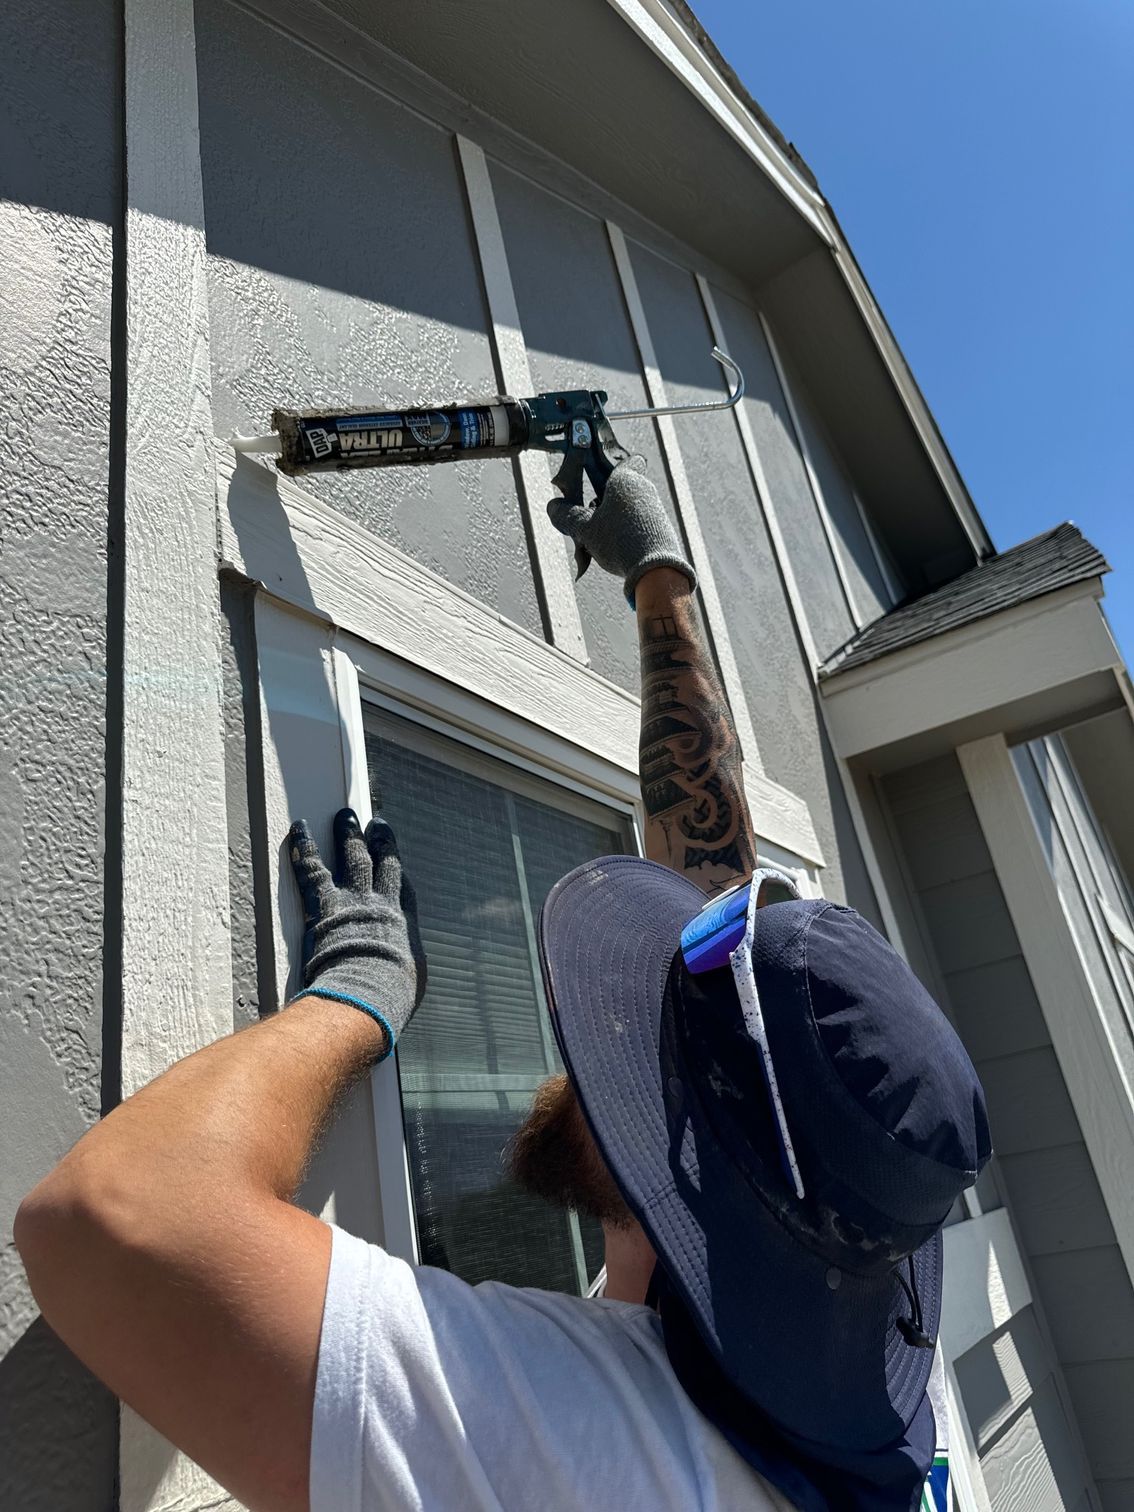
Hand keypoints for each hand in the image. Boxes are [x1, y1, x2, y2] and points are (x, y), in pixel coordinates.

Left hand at [287, 808, 426, 1057]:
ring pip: (352, 857)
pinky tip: (299, 829)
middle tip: (375, 822)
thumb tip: (399, 974)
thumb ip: (402, 967)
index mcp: (402, 921)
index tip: (394, 853)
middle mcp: (380, 904)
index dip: (398, 866)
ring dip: (348, 834)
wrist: (364, 994)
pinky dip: (305, 847)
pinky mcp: (324, 906)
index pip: (402, 884)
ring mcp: (352, 901)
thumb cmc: (388, 996)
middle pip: (380, 863)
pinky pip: (313, 869)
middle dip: (377, 840)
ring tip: (345, 816)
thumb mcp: (408, 980)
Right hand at [546, 451, 695, 603]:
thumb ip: (567, 515)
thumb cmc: (620, 541)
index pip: (628, 459)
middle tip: (587, 520)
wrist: (655, 571)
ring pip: (629, 509)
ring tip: (597, 542)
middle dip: (603, 502)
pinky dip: (625, 534)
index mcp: (626, 480)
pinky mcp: (661, 530)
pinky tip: (614, 551)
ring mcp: (655, 511)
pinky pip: (638, 526)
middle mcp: (644, 490)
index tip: (598, 478)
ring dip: (612, 521)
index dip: (613, 466)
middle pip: (621, 489)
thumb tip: (553, 506)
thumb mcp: (584, 529)